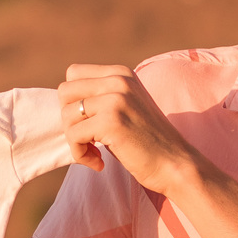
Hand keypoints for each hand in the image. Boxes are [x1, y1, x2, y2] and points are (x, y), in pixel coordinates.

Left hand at [58, 65, 200, 193]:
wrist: (175, 165)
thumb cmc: (146, 142)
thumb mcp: (125, 107)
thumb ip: (100, 97)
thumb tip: (61, 103)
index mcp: (121, 73)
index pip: (73, 74)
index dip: (73, 101)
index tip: (89, 123)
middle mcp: (118, 80)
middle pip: (64, 91)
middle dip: (70, 120)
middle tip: (88, 139)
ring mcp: (116, 99)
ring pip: (66, 115)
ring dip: (74, 140)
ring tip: (95, 154)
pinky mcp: (111, 122)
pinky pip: (74, 135)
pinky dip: (80, 154)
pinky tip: (99, 163)